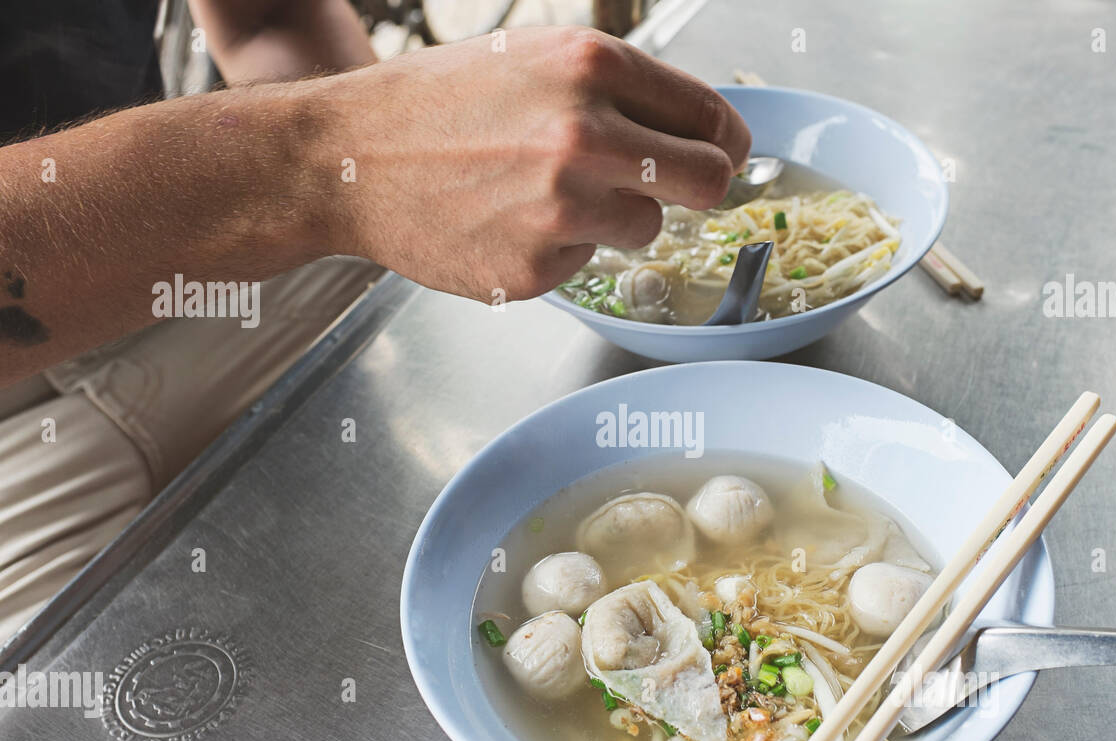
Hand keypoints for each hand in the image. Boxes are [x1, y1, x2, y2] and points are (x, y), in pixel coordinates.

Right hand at [313, 26, 750, 301]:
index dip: (724, 143)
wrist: (348, 158)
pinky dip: (561, 249)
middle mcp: (585, 133)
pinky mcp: (536, 265)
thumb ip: (616, 88)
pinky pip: (587, 262)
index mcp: (591, 66)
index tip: (722, 154)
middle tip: (670, 187)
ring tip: (548, 194)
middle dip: (698, 188)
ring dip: (615, 217)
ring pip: (647, 227)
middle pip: (708, 182)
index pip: (711, 118)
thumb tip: (695, 125)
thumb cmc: (436, 106)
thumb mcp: (533, 58)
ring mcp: (561, 206)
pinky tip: (511, 222)